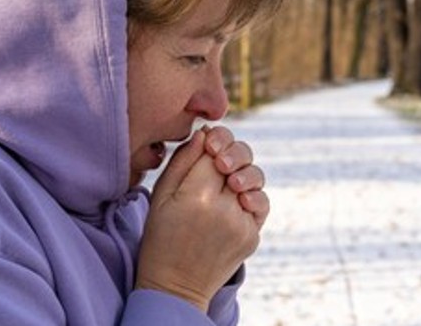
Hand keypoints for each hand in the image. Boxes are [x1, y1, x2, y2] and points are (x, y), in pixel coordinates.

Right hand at [135, 130, 261, 310]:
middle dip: (230, 151)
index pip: (214, 148)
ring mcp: (241, 225)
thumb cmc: (161, 237)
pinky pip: (260, 204)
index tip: (206, 145)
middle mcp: (223, 209)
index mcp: (196, 196)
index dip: (211, 140)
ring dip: (243, 173)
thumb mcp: (160, 195)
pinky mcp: (252, 237)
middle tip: (218, 158)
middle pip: (239, 159)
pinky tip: (236, 199)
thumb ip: (182, 160)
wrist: (175, 286)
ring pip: (255, 179)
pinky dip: (251, 195)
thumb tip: (204, 133)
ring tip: (229, 181)